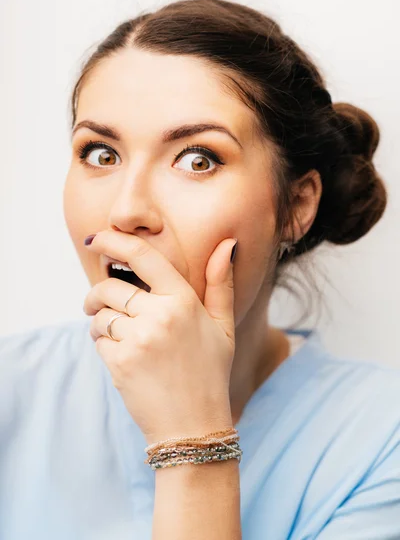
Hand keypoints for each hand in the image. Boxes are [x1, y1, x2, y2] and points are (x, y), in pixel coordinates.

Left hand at [83, 230, 237, 444]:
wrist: (193, 426)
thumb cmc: (209, 372)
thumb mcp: (223, 326)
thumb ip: (222, 283)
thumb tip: (227, 243)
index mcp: (184, 300)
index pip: (143, 257)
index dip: (113, 241)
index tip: (95, 237)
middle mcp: (161, 315)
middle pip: (110, 288)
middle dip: (98, 295)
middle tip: (97, 304)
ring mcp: (139, 340)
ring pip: (101, 315)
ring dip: (100, 322)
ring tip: (117, 336)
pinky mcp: (121, 363)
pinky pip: (98, 340)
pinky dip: (102, 344)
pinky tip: (122, 357)